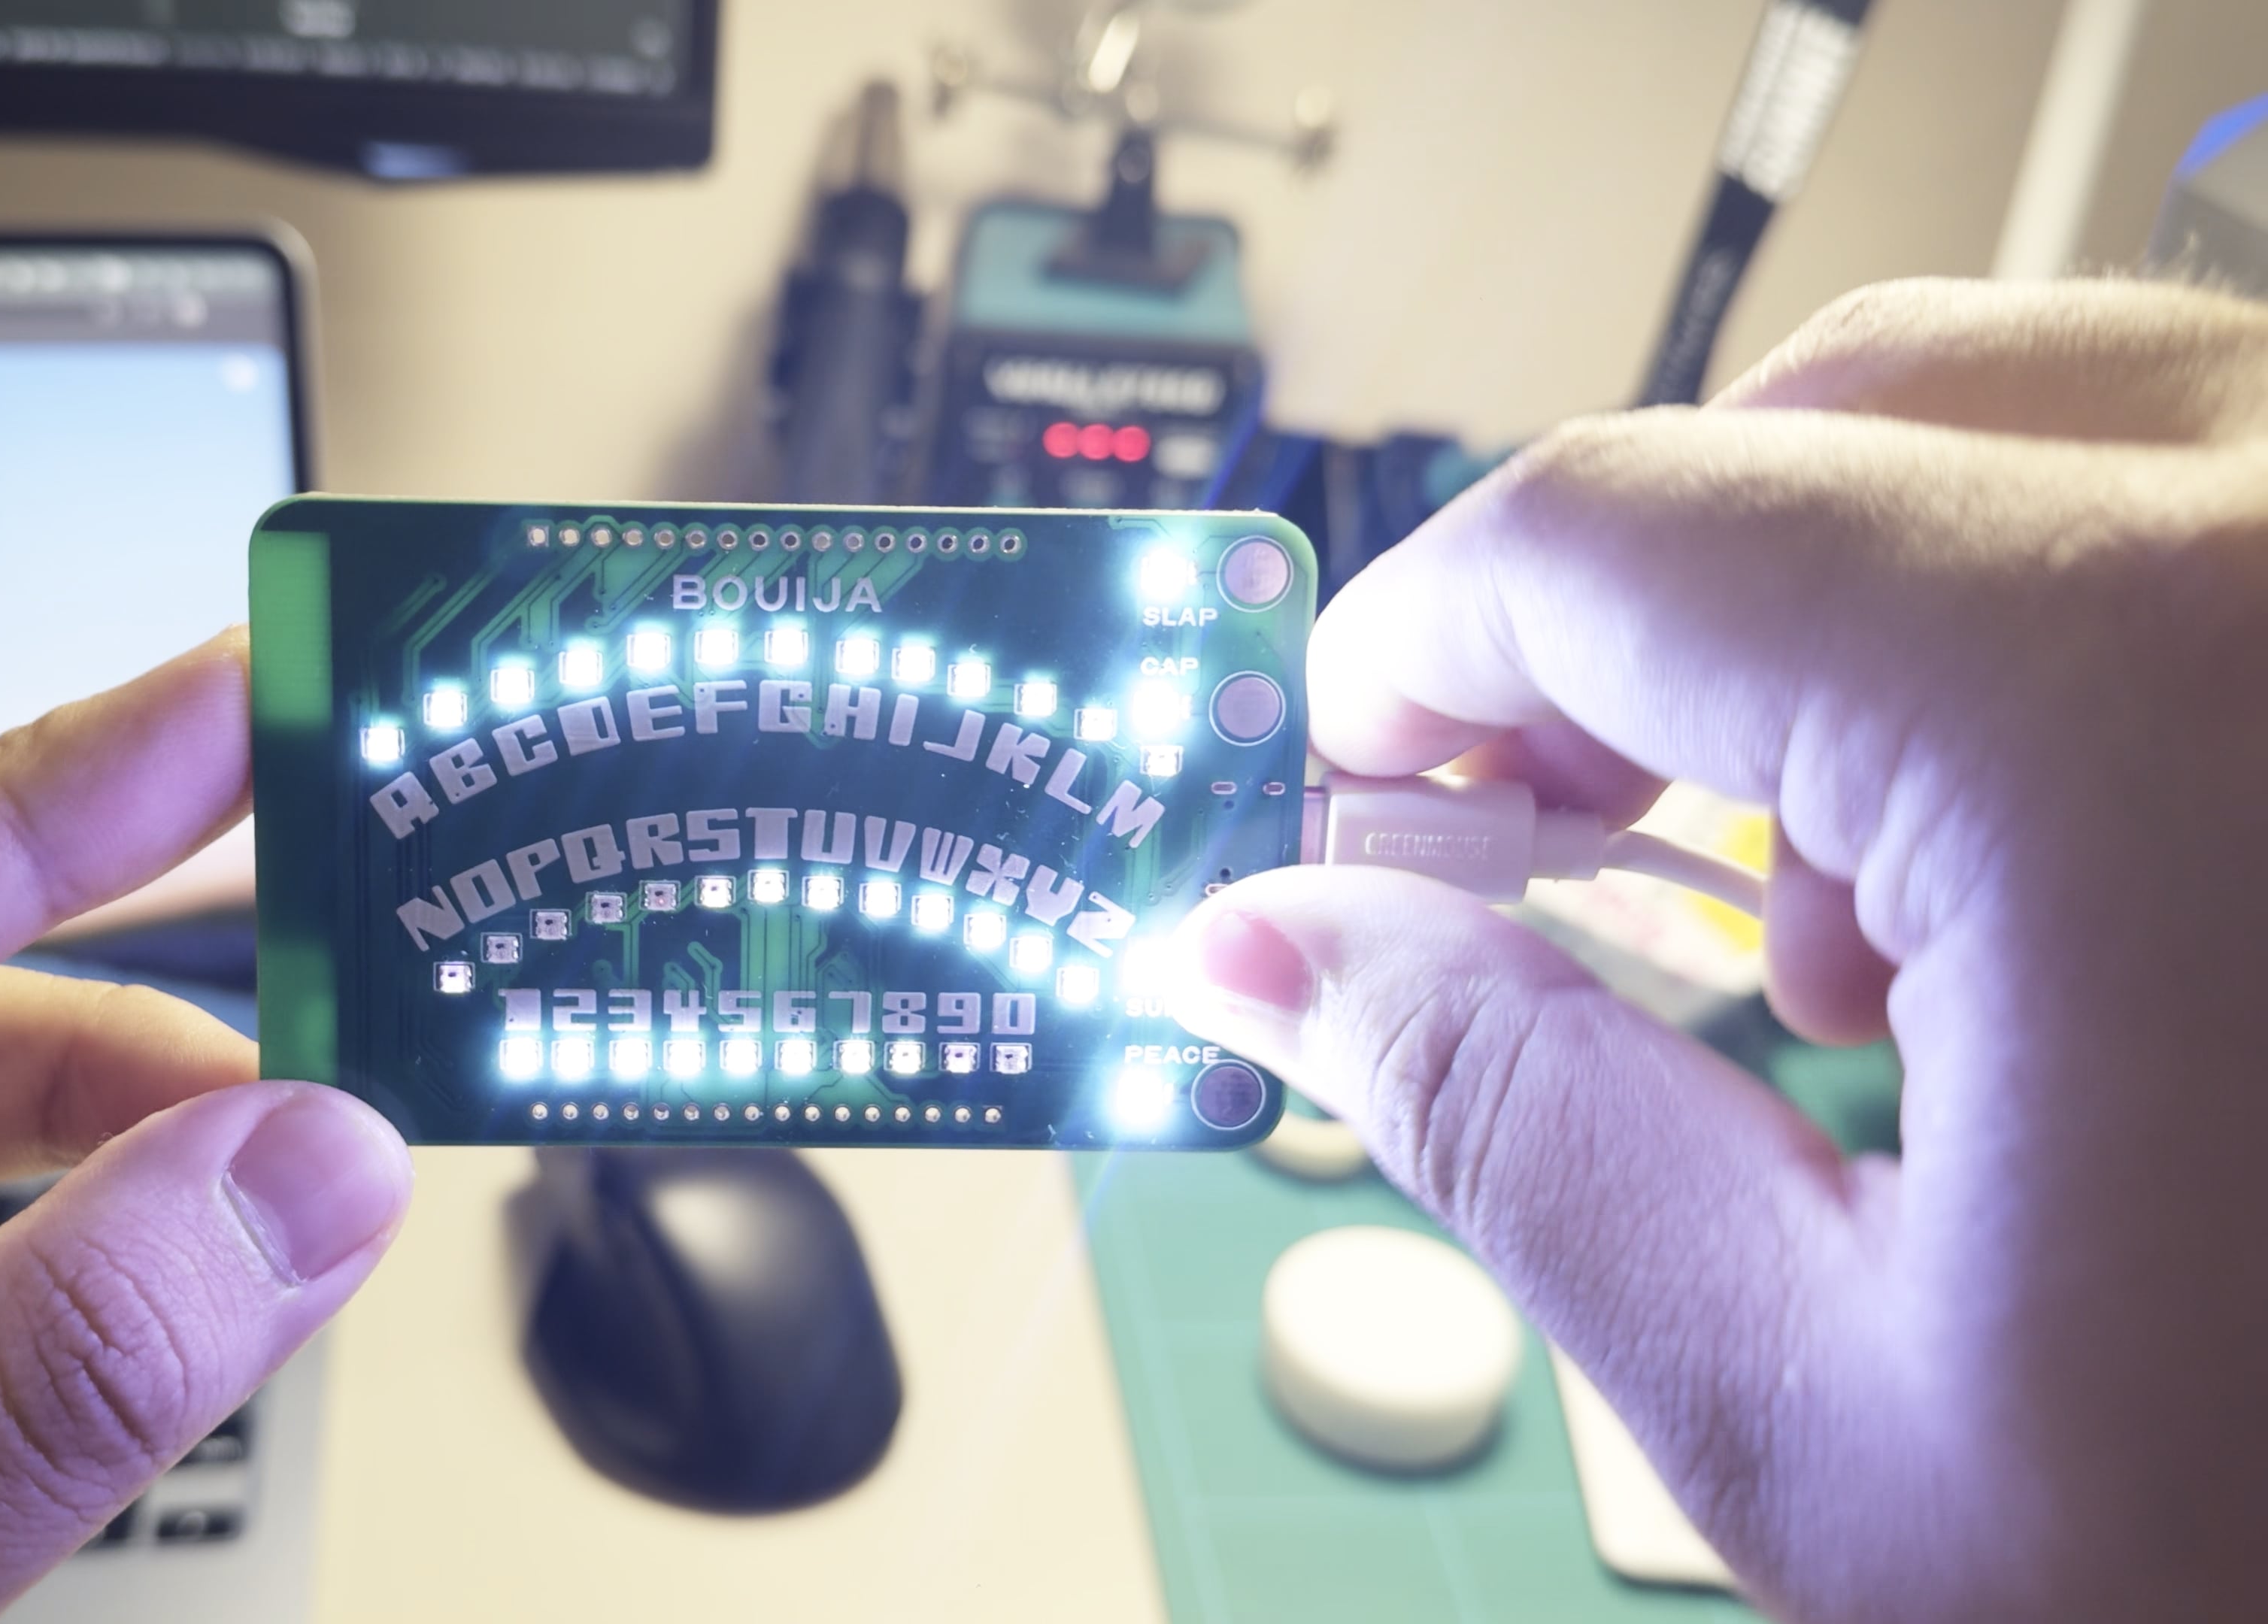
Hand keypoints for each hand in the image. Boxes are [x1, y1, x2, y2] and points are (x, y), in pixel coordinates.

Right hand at [1170, 279, 2267, 1621]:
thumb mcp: (1838, 1417)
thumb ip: (1506, 1117)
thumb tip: (1284, 946)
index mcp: (2162, 717)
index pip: (1629, 537)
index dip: (1422, 645)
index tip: (1352, 764)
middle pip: (1847, 416)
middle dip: (1632, 624)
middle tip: (1529, 841)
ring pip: (2067, 435)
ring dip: (1855, 632)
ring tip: (1834, 941)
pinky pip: (2244, 537)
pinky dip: (2072, 653)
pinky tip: (2061, 921)